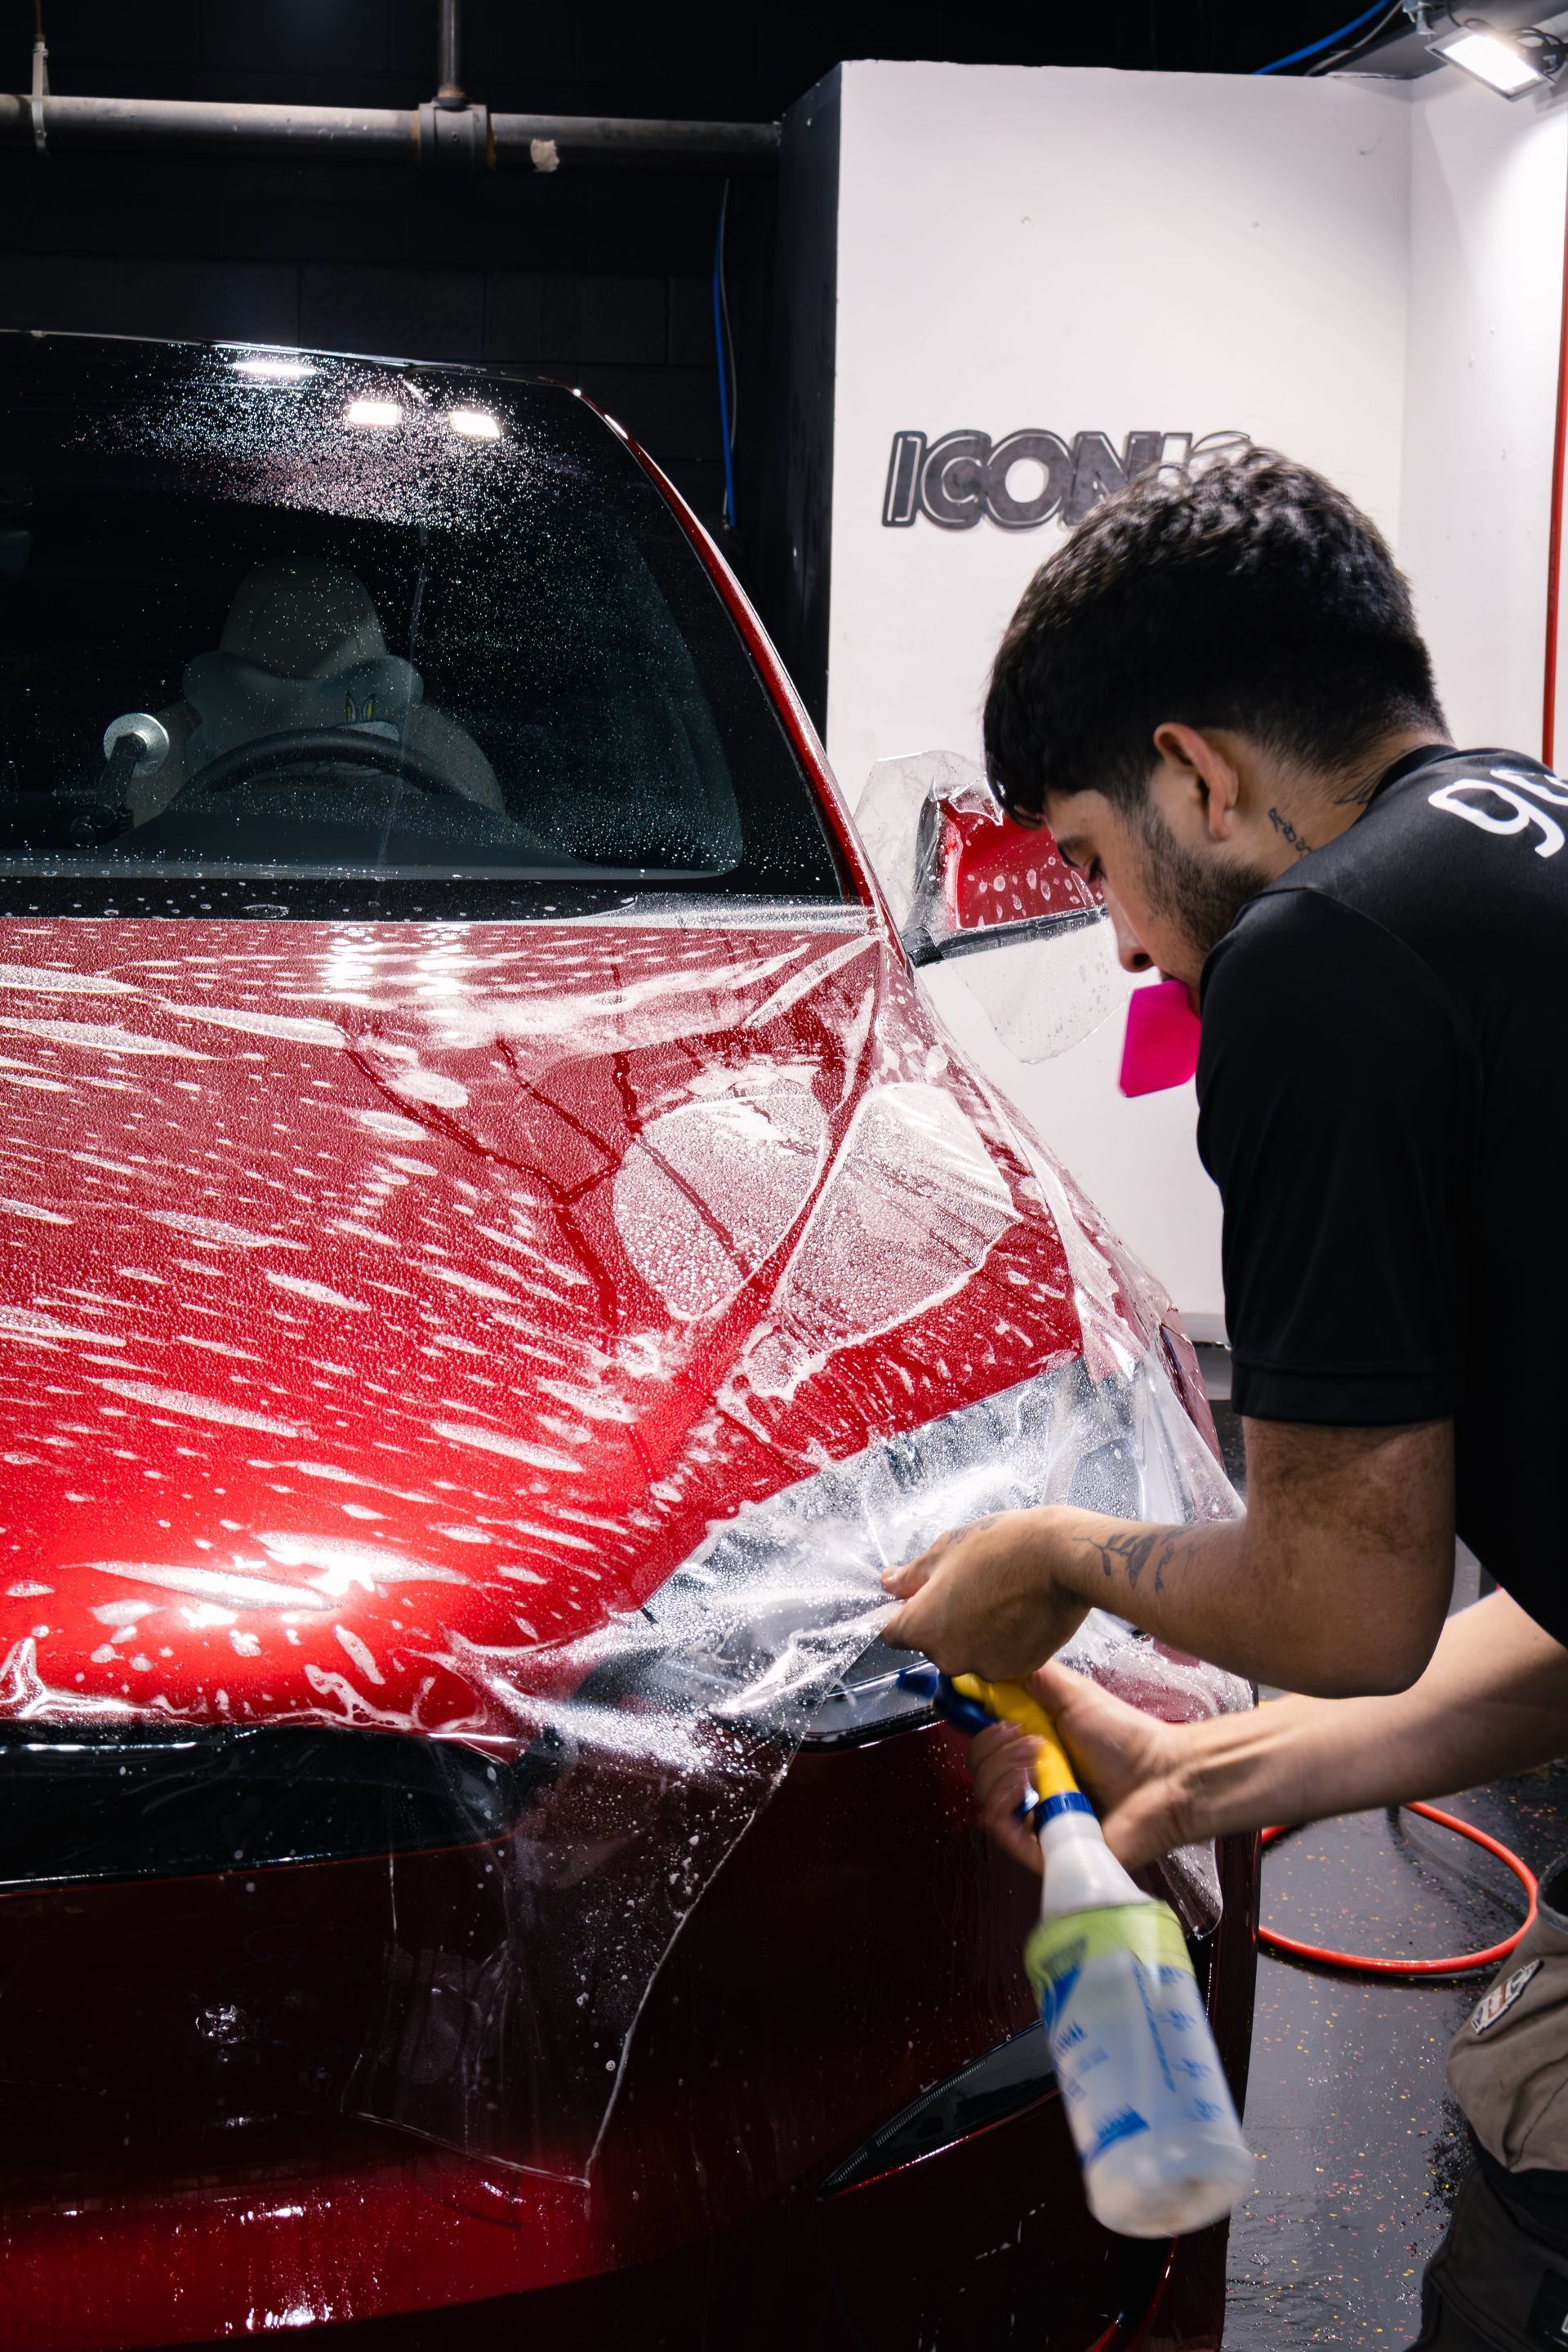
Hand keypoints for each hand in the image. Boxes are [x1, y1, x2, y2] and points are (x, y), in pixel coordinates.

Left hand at [879, 1506, 1091, 1678]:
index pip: (891, 1631)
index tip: (914, 1597)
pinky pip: (999, 1656)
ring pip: (967, 1651)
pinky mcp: (1018, 1669)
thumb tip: (891, 1583)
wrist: (1062, 1560)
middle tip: (966, 1584)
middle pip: (931, 1643)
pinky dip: (1002, 1639)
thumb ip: (911, 1574)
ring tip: (997, 1595)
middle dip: (941, 1618)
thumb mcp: (946, 1549)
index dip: (900, 1611)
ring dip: (973, 1631)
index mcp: (923, 1628)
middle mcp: (949, 1658)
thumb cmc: (1004, 1547)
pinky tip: (1016, 1609)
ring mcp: (985, 1667)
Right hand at [969, 1659, 1206, 1875]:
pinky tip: (1027, 1780)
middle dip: (992, 1744)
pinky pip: (1001, 1828)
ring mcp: (1035, 1818)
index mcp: (1034, 1752)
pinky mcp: (1041, 1848)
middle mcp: (1031, 1786)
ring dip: (1002, 1766)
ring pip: (985, 1796)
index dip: (978, 1724)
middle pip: (979, 1769)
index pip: (985, 1743)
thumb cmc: (1126, 1738)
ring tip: (1036, 1753)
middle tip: (1024, 1732)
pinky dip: (1005, 1798)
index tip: (978, 1705)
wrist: (1162, 1776)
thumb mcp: (1072, 1694)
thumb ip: (1030, 1677)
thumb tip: (987, 1664)